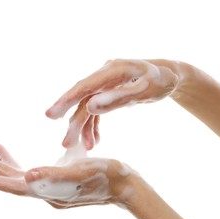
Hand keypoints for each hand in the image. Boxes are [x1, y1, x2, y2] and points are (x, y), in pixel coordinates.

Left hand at [0, 143, 135, 208]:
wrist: (125, 184)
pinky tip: (28, 155)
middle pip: (16, 179)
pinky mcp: (63, 180)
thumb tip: (27, 177)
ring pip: (25, 174)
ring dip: (9, 162)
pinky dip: (28, 161)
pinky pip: (38, 171)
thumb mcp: (80, 171)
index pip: (16, 186)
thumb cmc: (106, 176)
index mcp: (48, 191)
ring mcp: (55, 187)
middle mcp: (48, 192)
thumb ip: (53, 175)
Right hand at [46, 59, 179, 149]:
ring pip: (87, 106)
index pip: (84, 86)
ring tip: (85, 147)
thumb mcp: (145, 91)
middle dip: (74, 122)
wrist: (169, 75)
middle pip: (82, 99)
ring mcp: (104, 83)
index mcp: (113, 71)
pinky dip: (94, 124)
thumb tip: (90, 106)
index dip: (66, 100)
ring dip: (84, 127)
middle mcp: (104, 75)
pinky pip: (96, 109)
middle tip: (66, 144)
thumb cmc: (161, 81)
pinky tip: (94, 140)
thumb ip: (118, 98)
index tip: (50, 115)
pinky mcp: (107, 91)